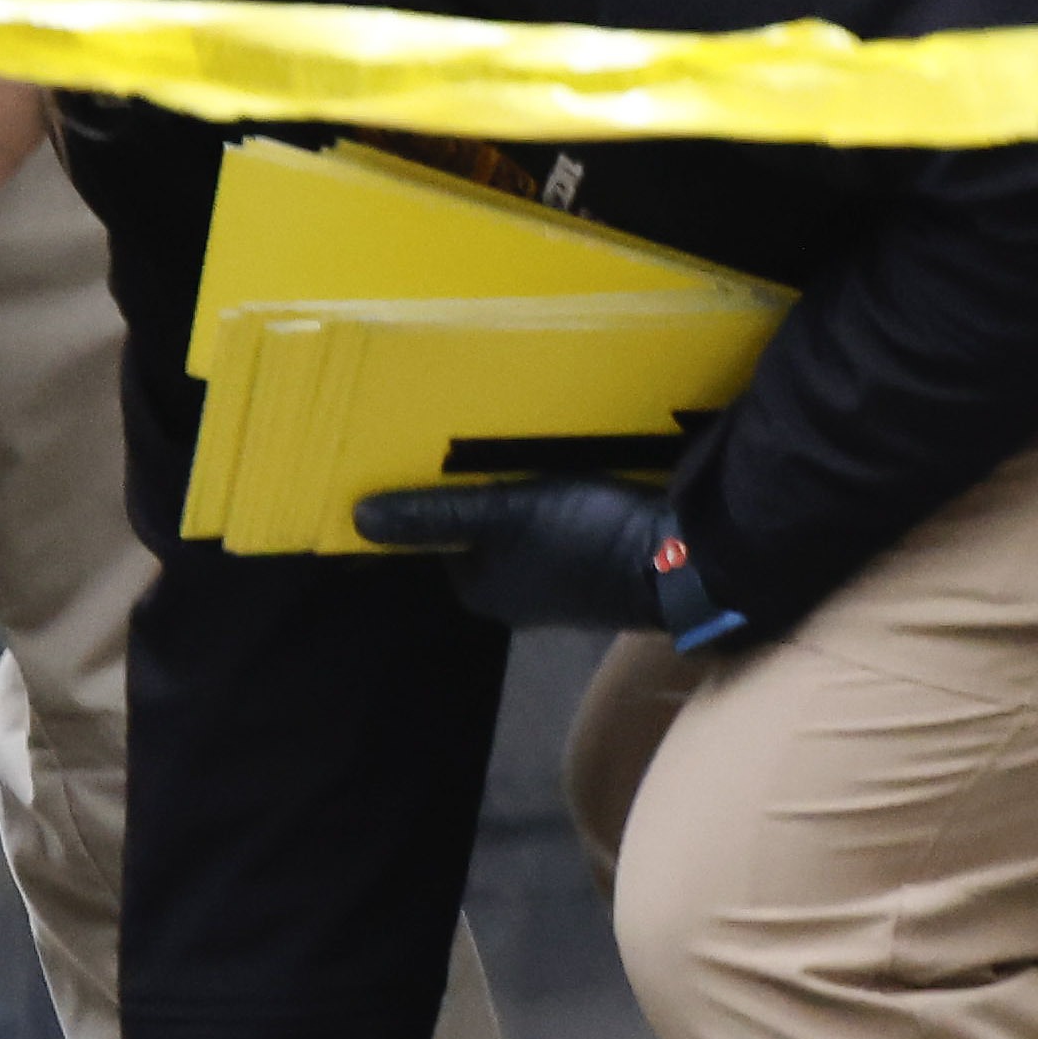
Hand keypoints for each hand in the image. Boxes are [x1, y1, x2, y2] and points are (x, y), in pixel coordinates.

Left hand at [356, 470, 734, 645]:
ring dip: (522, 497)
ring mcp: (559, 588)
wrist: (679, 563)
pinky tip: (572, 474)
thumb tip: (358, 519)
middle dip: (484, 493)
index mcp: (484, 590)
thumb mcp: (502, 515)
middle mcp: (516, 598)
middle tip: (487, 440)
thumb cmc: (582, 537)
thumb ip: (435, 514)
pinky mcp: (597, 570)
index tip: (446, 451)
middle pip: (483, 534)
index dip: (441, 494)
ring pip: (522, 533)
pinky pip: (561, 531)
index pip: (441, 536)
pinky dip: (558, 505)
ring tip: (526, 449)